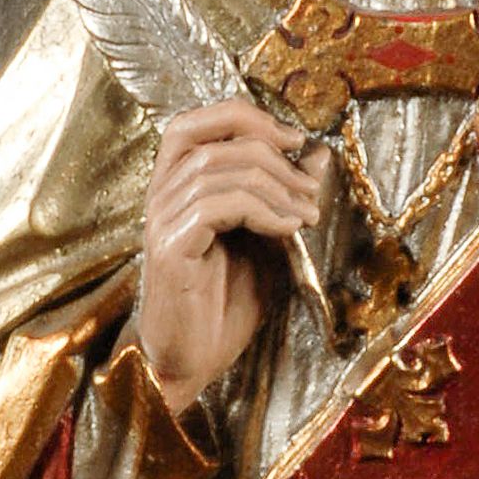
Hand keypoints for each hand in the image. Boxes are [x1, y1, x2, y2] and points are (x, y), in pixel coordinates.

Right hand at [137, 100, 325, 419]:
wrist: (193, 361)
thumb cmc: (223, 303)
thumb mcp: (265, 238)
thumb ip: (283, 195)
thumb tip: (318, 154)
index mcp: (175, 185)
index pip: (197, 120)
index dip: (247, 118)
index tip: (296, 140)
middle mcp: (160, 194)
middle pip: (216, 140)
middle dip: (274, 157)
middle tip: (312, 190)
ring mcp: (161, 220)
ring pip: (219, 169)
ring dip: (276, 186)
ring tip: (307, 215)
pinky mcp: (170, 248)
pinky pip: (216, 205)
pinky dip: (261, 209)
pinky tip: (286, 231)